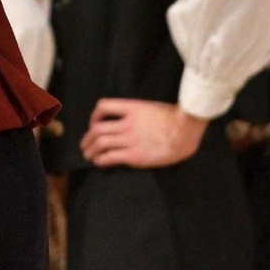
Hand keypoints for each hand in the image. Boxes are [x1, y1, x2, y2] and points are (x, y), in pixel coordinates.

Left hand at [81, 99, 206, 168]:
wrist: (185, 133)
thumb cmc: (174, 119)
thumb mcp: (152, 108)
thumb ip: (137, 113)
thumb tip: (127, 119)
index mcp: (132, 108)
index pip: (104, 106)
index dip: (94, 115)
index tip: (94, 123)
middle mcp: (127, 123)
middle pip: (97, 128)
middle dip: (87, 138)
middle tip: (85, 144)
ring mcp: (129, 139)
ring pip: (100, 143)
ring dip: (90, 150)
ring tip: (88, 155)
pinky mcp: (134, 156)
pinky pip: (110, 157)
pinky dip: (101, 160)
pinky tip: (99, 163)